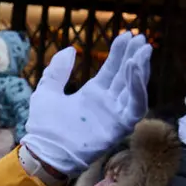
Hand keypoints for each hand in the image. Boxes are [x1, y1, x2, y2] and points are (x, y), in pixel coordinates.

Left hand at [21, 33, 150, 176]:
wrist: (43, 150)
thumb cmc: (43, 126)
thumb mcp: (46, 92)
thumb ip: (57, 71)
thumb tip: (69, 49)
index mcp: (92, 94)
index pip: (112, 69)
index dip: (119, 52)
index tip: (126, 34)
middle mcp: (107, 103)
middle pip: (126, 75)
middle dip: (134, 56)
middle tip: (140, 38)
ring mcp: (114, 114)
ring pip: (134, 88)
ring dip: (140, 69)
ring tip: (142, 50)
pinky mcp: (119, 127)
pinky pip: (135, 106)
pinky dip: (138, 88)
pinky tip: (135, 70)